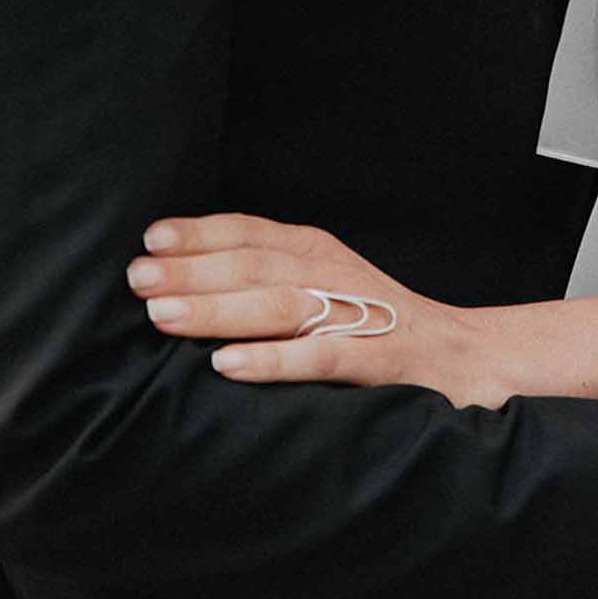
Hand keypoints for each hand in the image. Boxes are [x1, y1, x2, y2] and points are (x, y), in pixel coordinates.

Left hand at [127, 213, 504, 407]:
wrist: (460, 354)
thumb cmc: (372, 321)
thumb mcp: (321, 281)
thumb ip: (266, 274)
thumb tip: (181, 278)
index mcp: (315, 250)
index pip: (249, 231)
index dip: (199, 233)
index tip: (149, 239)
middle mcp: (331, 272)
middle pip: (254, 265)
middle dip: (192, 271)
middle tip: (137, 279)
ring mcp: (353, 315)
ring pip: (278, 305)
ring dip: (218, 309)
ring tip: (165, 317)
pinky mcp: (373, 359)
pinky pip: (317, 358)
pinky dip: (270, 360)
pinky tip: (228, 367)